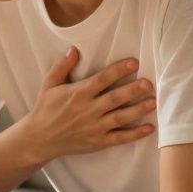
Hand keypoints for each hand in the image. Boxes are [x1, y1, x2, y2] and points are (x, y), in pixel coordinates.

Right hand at [22, 47, 156, 162]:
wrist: (39, 139)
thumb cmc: (45, 109)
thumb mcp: (49, 85)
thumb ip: (62, 66)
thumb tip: (74, 49)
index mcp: (78, 94)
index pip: (101, 80)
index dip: (118, 71)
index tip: (134, 63)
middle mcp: (87, 110)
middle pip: (114, 99)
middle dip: (132, 90)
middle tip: (149, 83)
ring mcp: (94, 128)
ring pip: (120, 118)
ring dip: (138, 110)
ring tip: (153, 102)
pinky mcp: (98, 142)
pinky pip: (119, 138)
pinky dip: (135, 134)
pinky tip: (149, 128)